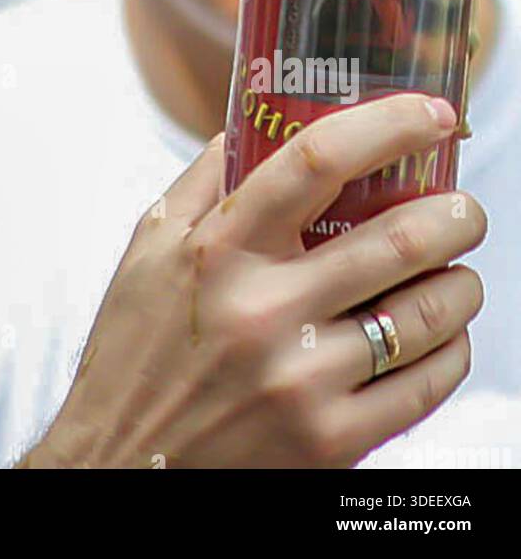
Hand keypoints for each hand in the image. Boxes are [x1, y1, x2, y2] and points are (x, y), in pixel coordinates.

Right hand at [23, 93, 484, 468]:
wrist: (119, 466)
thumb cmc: (133, 351)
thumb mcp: (146, 250)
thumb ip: (201, 182)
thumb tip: (248, 125)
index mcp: (217, 248)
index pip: (316, 161)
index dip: (388, 125)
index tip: (431, 114)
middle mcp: (263, 308)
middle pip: (398, 239)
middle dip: (455, 214)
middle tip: (463, 208)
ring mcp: (301, 380)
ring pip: (424, 314)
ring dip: (463, 284)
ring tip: (459, 274)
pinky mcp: (329, 442)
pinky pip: (423, 387)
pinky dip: (451, 353)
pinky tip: (442, 337)